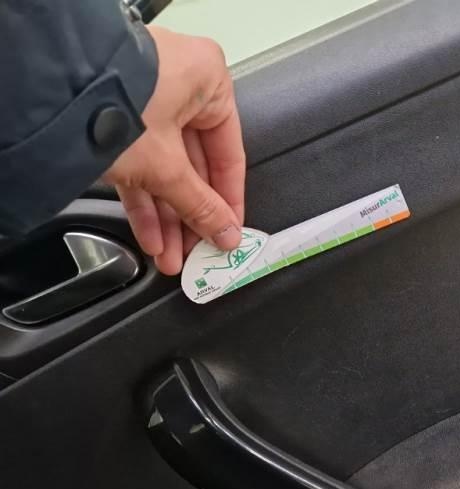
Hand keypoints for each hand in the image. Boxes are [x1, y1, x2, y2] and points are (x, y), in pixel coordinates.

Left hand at [103, 26, 245, 274]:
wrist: (48, 90)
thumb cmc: (117, 104)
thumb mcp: (168, 168)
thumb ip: (201, 206)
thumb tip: (225, 233)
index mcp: (209, 81)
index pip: (229, 154)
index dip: (228, 202)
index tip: (228, 231)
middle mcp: (181, 84)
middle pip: (196, 165)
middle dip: (191, 216)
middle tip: (197, 250)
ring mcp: (146, 99)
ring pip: (166, 168)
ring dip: (167, 217)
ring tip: (169, 254)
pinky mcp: (115, 115)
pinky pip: (139, 162)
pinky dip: (144, 199)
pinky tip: (149, 236)